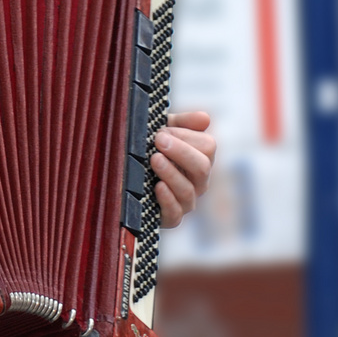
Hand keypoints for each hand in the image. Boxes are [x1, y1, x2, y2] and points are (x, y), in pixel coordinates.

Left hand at [150, 111, 215, 228]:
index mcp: (200, 158)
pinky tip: (157, 186)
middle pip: (202, 167)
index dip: (186, 136)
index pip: (208, 147)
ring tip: (154, 159)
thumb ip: (183, 122)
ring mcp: (186, 201)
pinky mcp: (171, 217)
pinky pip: (175, 213)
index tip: (164, 131)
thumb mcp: (165, 131)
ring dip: (171, 173)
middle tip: (159, 140)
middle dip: (181, 152)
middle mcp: (198, 181)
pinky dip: (167, 199)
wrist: (129, 180)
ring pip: (188, 190)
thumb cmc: (152, 151)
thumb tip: (204, 118)